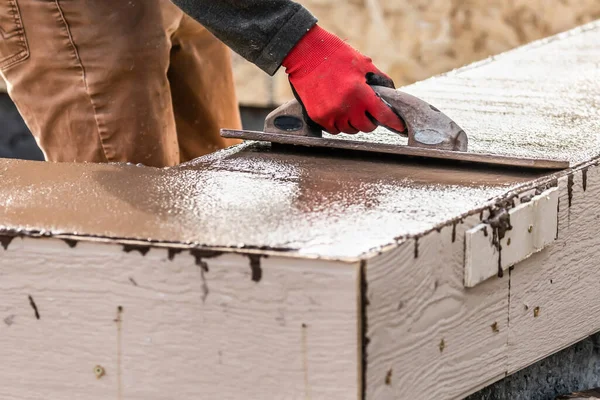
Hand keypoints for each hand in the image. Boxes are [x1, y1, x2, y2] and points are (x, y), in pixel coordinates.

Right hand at [281, 25, 405, 134]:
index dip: (394, 122)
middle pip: (366, 127)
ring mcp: (331, 114)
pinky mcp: (318, 117)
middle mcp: (346, 106)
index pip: (383, 114)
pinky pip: (334, 129)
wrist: (306, 54)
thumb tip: (391, 94)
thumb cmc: (337, 56)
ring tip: (349, 108)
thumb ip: (379, 79)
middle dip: (369, 120)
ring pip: (350, 130)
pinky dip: (338, 123)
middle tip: (366, 110)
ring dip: (353, 122)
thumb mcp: (363, 63)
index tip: (400, 126)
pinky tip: (337, 111)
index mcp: (360, 92)